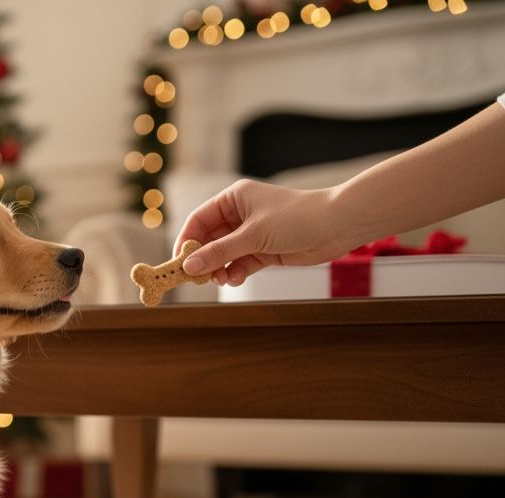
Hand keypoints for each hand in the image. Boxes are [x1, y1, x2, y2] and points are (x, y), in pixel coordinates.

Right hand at [174, 180, 355, 285]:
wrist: (337, 225)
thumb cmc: (296, 218)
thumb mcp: (252, 235)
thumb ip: (219, 252)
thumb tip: (189, 266)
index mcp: (234, 199)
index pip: (199, 220)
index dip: (186, 240)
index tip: (177, 262)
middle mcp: (240, 215)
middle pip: (209, 239)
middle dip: (202, 259)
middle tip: (194, 278)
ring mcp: (252, 234)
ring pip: (223, 254)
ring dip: (218, 268)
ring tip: (218, 280)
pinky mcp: (264, 250)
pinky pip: (239, 263)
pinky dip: (234, 272)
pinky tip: (234, 279)